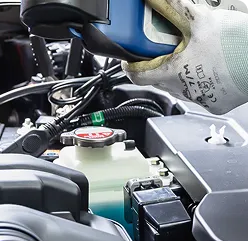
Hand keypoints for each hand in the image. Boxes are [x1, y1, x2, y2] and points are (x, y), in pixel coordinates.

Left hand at [123, 0, 247, 114]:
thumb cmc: (236, 43)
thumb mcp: (200, 19)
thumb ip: (174, 8)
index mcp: (172, 74)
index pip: (137, 76)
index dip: (130, 65)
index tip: (130, 59)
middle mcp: (183, 92)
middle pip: (158, 80)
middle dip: (158, 64)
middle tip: (165, 49)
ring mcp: (199, 100)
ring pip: (179, 87)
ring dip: (179, 72)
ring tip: (192, 55)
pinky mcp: (215, 104)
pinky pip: (199, 93)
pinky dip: (198, 80)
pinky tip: (208, 67)